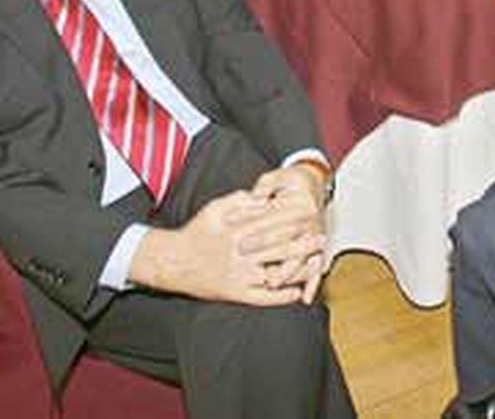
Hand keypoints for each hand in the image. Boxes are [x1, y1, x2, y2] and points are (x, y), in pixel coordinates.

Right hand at [126, 190, 322, 304]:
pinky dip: (281, 296)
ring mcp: (240, 276)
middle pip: (280, 249)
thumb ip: (240, 200)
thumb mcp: (215, 208)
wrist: (173, 261)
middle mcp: (242, 254)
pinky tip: (296, 293)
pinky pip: (263, 298)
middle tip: (321, 239)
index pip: (273, 225)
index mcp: (238, 231)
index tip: (310, 217)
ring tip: (315, 265)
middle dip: (303, 244)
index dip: (294, 222)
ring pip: (275, 274)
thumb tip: (263, 197)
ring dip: (298, 270)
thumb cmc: (196, 233)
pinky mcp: (235, 293)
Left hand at [244, 164, 329, 302]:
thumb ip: (265, 186)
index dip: (256, 227)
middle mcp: (311, 223)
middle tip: (248, 259)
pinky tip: (304, 298)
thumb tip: (254, 197)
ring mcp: (316, 237)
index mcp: (302, 205)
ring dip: (290, 273)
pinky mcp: (318, 247)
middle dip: (269, 252)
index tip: (238, 235)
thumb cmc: (292, 182)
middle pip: (289, 240)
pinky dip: (312, 283)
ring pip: (305, 258)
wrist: (313, 183)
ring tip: (272, 284)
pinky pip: (317, 267)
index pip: (276, 218)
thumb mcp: (276, 178)